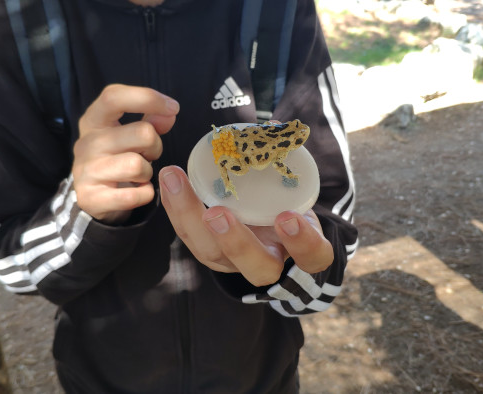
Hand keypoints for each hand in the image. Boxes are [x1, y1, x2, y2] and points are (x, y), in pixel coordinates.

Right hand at [73, 84, 178, 223]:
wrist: (93, 198)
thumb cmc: (116, 159)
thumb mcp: (130, 135)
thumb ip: (150, 121)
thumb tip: (169, 113)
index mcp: (94, 120)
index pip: (114, 97)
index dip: (147, 98)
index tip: (173, 107)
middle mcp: (86, 143)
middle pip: (142, 133)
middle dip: (156, 146)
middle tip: (148, 156)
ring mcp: (86, 171)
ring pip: (137, 165)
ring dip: (148, 173)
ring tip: (139, 175)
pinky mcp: (91, 198)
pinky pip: (135, 195)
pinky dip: (144, 195)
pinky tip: (136, 192)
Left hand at [159, 166, 333, 286]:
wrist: (270, 220)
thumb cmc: (291, 201)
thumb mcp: (299, 188)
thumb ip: (291, 164)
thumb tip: (276, 127)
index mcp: (303, 250)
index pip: (314, 256)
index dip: (303, 242)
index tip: (287, 218)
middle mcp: (268, 262)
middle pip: (256, 268)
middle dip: (235, 241)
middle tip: (217, 213)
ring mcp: (235, 261)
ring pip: (211, 254)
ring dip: (191, 218)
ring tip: (176, 182)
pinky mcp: (209, 251)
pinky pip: (189, 236)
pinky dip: (176, 208)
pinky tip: (168, 181)